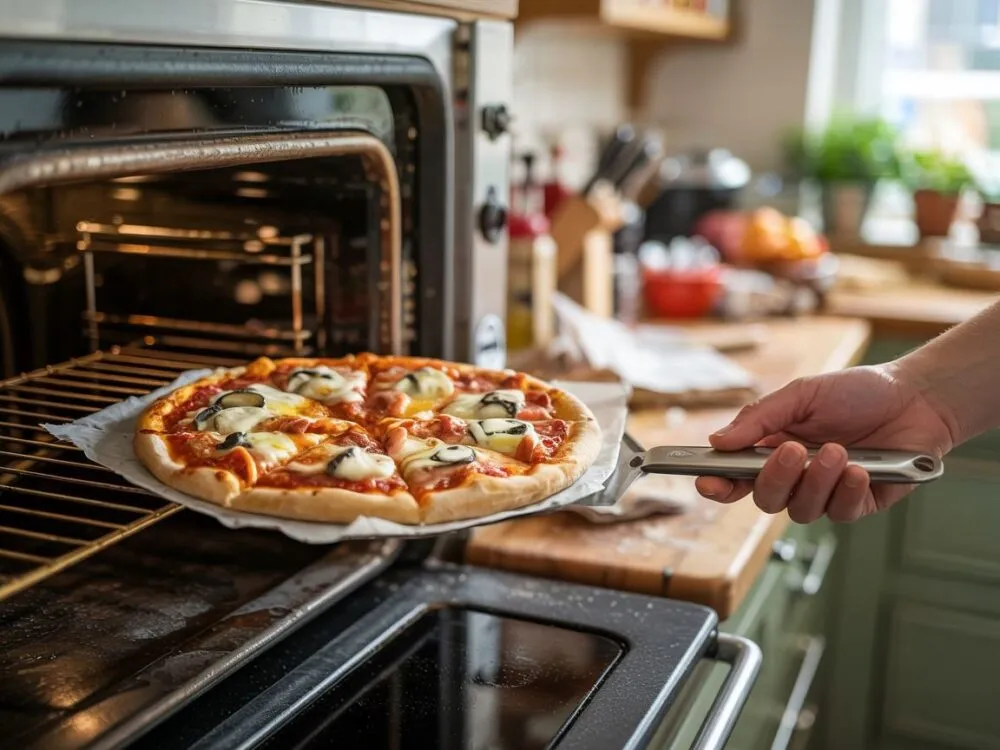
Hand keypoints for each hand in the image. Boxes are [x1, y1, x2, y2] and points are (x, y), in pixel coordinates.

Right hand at [695, 364, 956, 522]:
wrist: (915, 398)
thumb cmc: (856, 392)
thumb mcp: (802, 394)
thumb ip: (759, 418)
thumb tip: (717, 441)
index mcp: (772, 448)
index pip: (735, 476)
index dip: (718, 484)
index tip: (708, 482)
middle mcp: (795, 475)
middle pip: (765, 499)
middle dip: (775, 478)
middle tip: (794, 450)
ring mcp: (825, 492)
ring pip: (801, 510)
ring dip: (817, 482)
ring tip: (839, 451)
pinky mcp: (859, 504)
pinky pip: (840, 513)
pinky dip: (846, 493)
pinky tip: (859, 470)